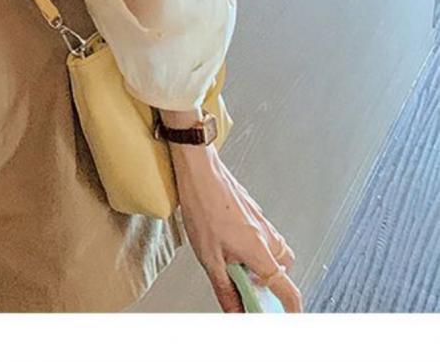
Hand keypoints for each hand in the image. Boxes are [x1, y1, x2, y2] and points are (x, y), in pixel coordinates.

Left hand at [171, 144, 303, 312]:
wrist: (200, 172)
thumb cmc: (203, 208)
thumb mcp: (209, 258)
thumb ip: (225, 288)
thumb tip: (235, 311)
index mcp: (260, 251)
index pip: (287, 288)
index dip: (292, 308)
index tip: (290, 319)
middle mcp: (268, 237)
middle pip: (283, 269)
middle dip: (270, 282)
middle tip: (246, 285)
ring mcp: (262, 223)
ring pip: (273, 251)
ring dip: (259, 263)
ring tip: (231, 262)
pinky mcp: (253, 213)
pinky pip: (262, 236)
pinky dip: (252, 247)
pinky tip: (227, 242)